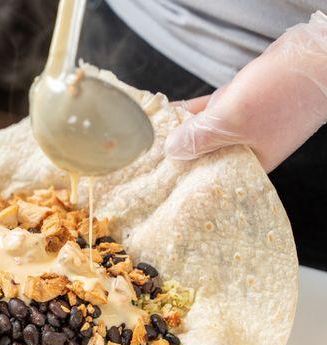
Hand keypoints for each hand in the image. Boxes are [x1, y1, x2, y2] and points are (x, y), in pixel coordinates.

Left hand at [164, 11, 326, 171]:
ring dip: (180, 130)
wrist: (316, 56)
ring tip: (150, 134)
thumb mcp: (232, 120)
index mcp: (249, 163)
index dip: (183, 176)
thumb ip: (200, 138)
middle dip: (176, 152)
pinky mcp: (239, 105)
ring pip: (202, 132)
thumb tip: (172, 151)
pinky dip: (190, 112)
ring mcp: (241, 125)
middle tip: (145, 154)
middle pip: (202, 154)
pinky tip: (170, 112)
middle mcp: (244, 148)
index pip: (209, 177)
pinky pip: (207, 112)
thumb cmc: (282, 94)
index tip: (156, 175)